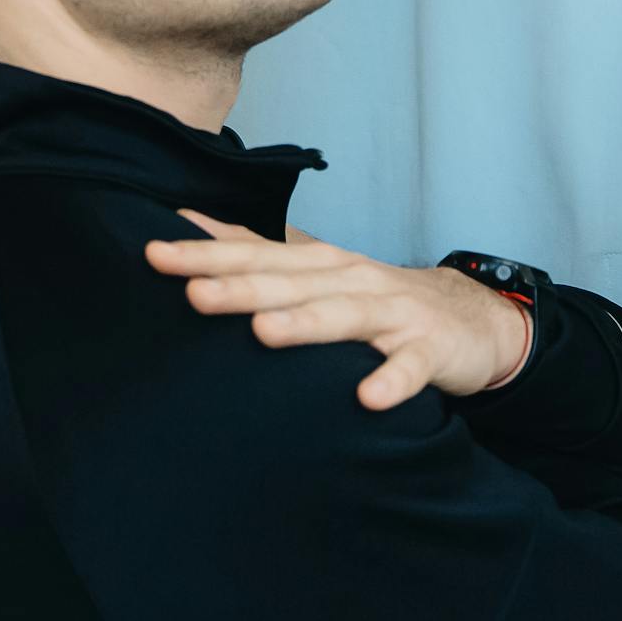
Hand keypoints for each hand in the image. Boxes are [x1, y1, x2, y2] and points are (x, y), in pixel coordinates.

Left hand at [146, 212, 530, 409]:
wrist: (466, 317)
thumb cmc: (374, 296)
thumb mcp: (315, 268)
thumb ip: (253, 249)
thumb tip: (185, 222)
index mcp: (318, 263)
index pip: (254, 256)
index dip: (206, 256)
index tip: (154, 255)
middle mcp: (350, 280)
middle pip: (289, 284)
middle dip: (241, 288)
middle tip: (192, 294)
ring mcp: (391, 314)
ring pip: (344, 318)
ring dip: (306, 324)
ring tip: (264, 334)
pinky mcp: (428, 350)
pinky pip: (409, 368)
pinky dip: (391, 380)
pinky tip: (367, 397)